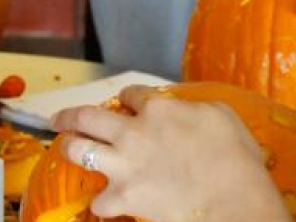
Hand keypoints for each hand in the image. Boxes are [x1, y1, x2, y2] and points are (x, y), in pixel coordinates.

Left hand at [52, 85, 289, 221]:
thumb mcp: (221, 114)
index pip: (131, 94)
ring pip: (77, 151)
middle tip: (60, 118)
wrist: (233, 200)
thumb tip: (184, 110)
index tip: (128, 102)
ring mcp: (123, 166)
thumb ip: (193, 107)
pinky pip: (98, 201)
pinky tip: (107, 200)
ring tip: (68, 147)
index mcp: (159, 108)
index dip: (128, 97)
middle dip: (69, 115)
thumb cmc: (235, 156)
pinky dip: (102, 200)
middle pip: (86, 117)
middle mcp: (132, 132)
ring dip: (70, 147)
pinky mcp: (123, 198)